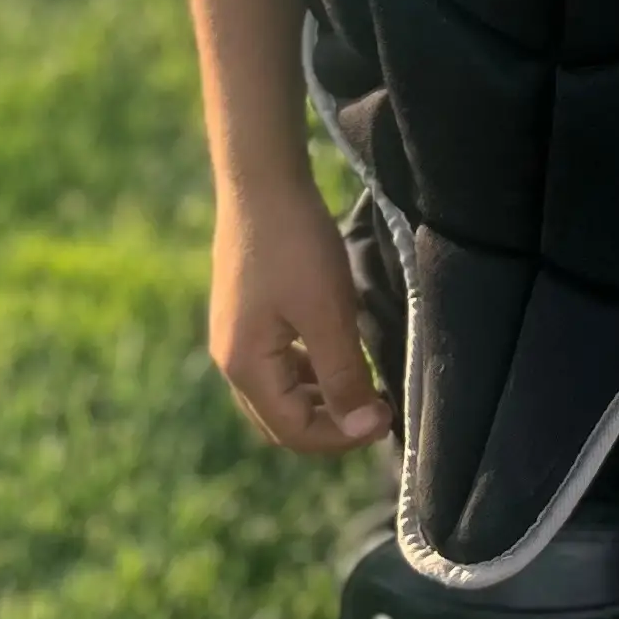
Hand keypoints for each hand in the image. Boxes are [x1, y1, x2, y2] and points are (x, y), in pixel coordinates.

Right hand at [209, 172, 390, 455]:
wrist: (262, 182)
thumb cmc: (296, 246)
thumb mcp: (328, 314)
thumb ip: (343, 376)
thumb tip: (363, 430)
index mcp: (246, 367)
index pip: (294, 432)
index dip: (342, 437)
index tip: (386, 419)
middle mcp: (232, 360)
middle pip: (281, 420)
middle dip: (330, 426)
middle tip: (377, 412)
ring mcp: (235, 338)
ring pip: (280, 393)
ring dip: (320, 401)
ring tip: (364, 389)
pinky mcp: (246, 316)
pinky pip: (277, 365)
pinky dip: (309, 374)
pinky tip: (338, 357)